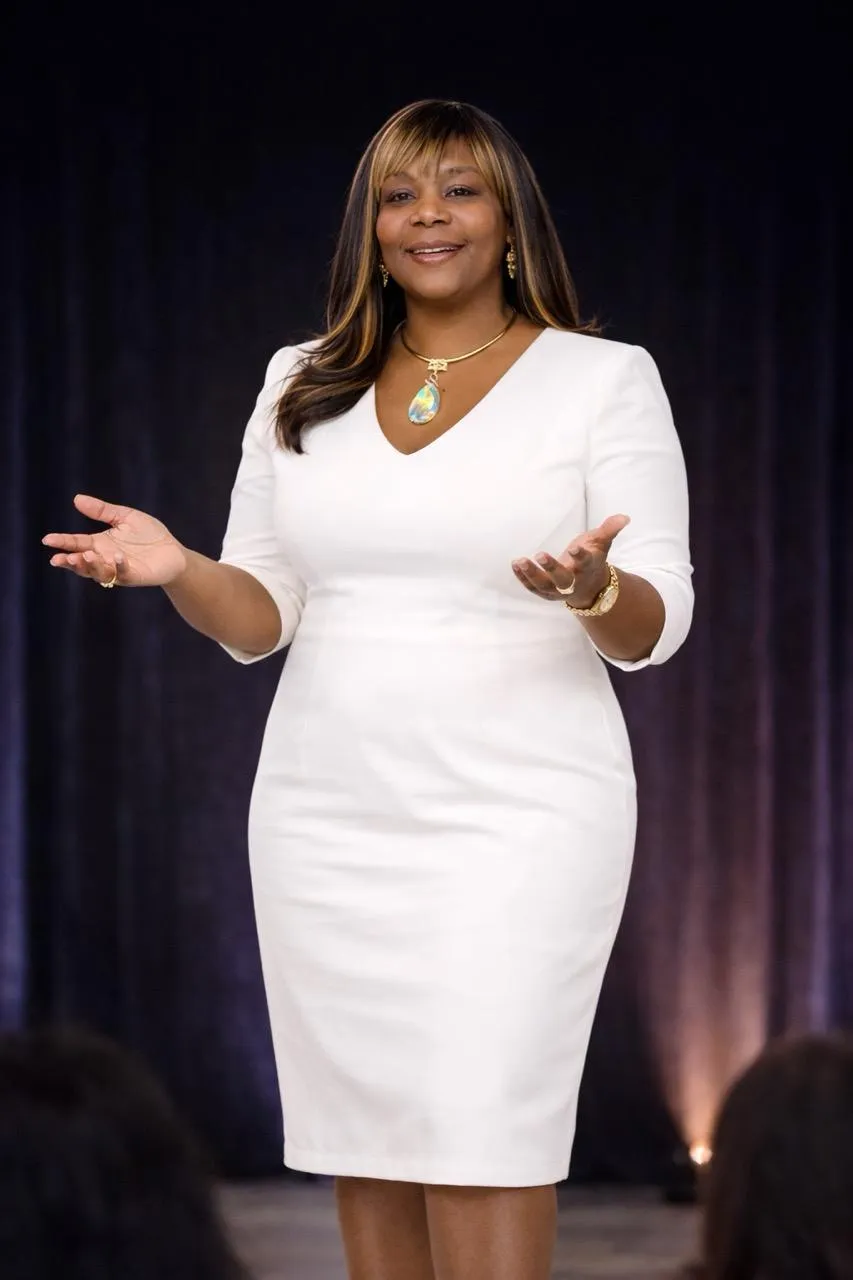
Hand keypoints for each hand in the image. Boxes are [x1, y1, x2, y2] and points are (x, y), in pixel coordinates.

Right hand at [42, 494, 187, 587]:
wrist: (173, 552)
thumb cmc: (149, 535)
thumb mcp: (125, 517)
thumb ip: (102, 511)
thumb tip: (77, 499)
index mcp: (100, 544)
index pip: (77, 543)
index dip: (62, 542)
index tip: (47, 539)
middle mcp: (105, 559)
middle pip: (82, 562)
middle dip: (70, 561)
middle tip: (59, 558)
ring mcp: (118, 570)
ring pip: (98, 572)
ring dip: (90, 566)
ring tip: (86, 556)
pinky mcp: (134, 576)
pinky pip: (124, 574)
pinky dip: (119, 566)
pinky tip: (116, 556)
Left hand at [511, 514, 629, 606]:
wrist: (590, 586)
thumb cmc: (592, 558)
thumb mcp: (602, 542)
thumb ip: (610, 529)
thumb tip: (624, 517)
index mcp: (588, 567)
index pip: (585, 563)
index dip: (580, 557)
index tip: (574, 548)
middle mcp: (574, 581)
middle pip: (563, 580)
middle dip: (552, 569)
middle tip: (540, 554)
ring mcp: (559, 590)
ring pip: (545, 586)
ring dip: (532, 574)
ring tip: (520, 560)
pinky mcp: (546, 592)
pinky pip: (533, 588)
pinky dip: (523, 578)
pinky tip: (515, 564)